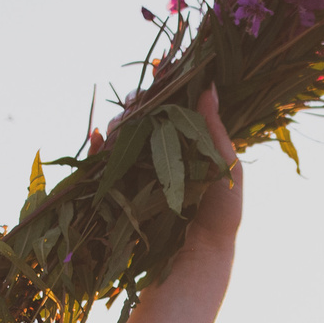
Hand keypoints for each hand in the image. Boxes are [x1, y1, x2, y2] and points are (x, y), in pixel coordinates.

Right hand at [95, 87, 242, 257]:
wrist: (199, 254)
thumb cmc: (220, 214)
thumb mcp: (227, 167)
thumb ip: (215, 130)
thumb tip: (210, 87)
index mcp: (184, 143)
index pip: (169, 106)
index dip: (163, 85)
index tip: (159, 68)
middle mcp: (158, 152)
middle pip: (140, 115)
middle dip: (137, 101)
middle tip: (138, 99)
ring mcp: (136, 168)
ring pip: (119, 133)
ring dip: (119, 120)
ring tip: (124, 120)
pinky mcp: (117, 189)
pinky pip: (99, 163)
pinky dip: (96, 146)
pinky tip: (98, 137)